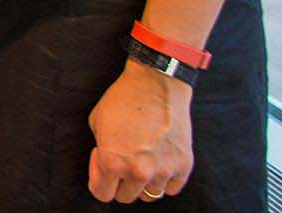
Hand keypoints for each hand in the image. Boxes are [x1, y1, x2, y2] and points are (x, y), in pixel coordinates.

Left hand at [87, 59, 194, 202]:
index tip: (102, 162)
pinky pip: (171, 188)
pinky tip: (159, 161)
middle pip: (126, 197)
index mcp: (113, 162)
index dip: (98, 178)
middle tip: (122, 159)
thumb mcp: (97, 122)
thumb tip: (107, 167)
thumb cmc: (124, 99)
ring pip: (149, 195)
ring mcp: (164, 170)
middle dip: (119, 181)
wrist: (157, 83)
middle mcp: (139, 172)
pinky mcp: (184, 165)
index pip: (102, 194)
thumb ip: (102, 150)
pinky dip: (165, 180)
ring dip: (143, 182)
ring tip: (141, 160)